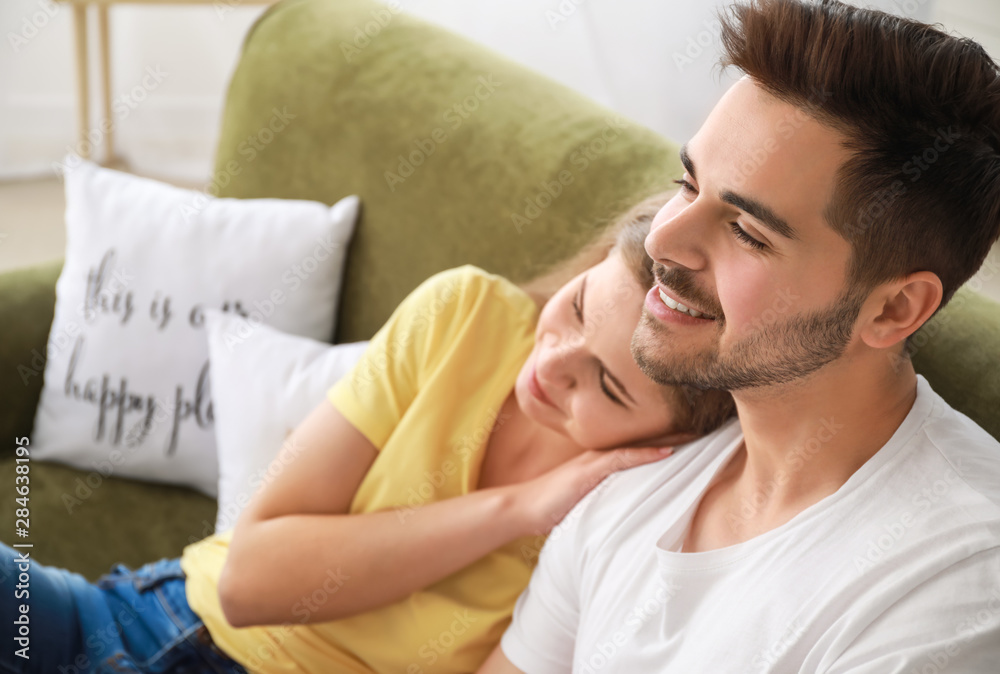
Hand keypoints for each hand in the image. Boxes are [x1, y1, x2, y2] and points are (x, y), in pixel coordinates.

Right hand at [507, 431, 697, 536]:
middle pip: (645, 437)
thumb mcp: (588, 497)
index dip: (670, 435)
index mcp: (604, 459)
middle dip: (676, 429)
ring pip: (637, 443)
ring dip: (667, 436)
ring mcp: (595, 461)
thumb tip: (636, 501)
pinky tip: (666, 450)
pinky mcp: (587, 472)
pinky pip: (620, 459)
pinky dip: (644, 454)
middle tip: (709, 420)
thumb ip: (610, 493)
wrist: (522, 508)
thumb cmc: (553, 505)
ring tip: (698, 430)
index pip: (642, 443)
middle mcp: (602, 454)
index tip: (699, 430)